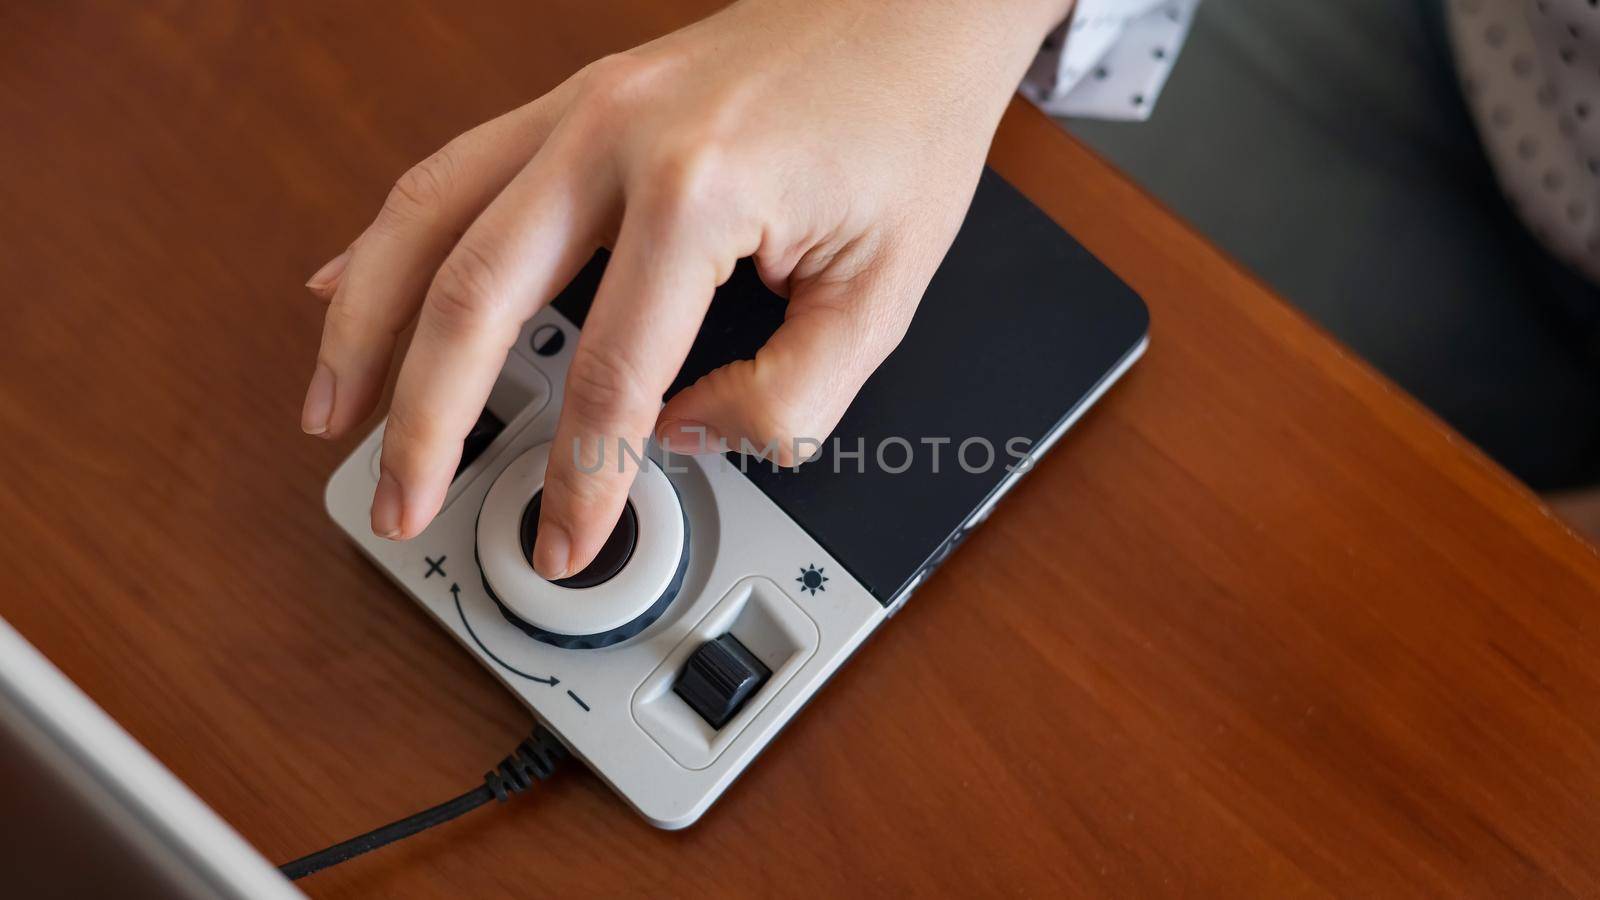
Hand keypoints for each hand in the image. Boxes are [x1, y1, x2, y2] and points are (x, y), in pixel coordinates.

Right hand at [301, 0, 1071, 578]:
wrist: (908, 10)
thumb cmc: (902, 128)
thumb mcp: (884, 292)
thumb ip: (791, 394)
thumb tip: (688, 438)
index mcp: (699, 189)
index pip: (611, 376)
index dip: (579, 478)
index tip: (565, 538)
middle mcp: (615, 135)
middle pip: (472, 298)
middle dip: (424, 421)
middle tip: (399, 505)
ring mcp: (581, 108)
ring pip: (424, 220)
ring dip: (363, 326)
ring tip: (331, 415)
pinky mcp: (574, 103)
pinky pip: (450, 172)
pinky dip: (388, 240)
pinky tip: (344, 290)